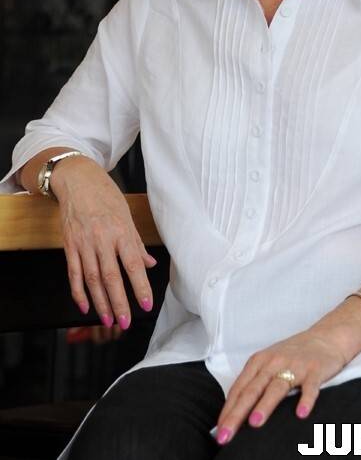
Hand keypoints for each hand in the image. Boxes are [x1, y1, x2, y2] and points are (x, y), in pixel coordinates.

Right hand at [52, 156, 156, 328]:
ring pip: (91, 279)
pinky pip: (73, 273)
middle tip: (126, 322)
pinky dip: (78, 292)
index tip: (146, 304)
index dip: (140, 286)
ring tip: (108, 320)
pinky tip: (85, 306)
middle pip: (111, 277)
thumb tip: (149, 264)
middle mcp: (101, 239)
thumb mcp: (126, 215)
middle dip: (119, 302)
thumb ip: (136, 243)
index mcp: (120, 231)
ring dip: (100, 302)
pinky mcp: (69, 245)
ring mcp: (83, 243)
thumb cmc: (105, 196)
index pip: (132, 264)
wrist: (77, 180)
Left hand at [214, 329, 346, 444]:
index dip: (228, 410)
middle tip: (226, 434)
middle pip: (252, 390)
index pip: (239, 389)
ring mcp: (295, 366)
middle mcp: (274, 362)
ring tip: (254, 423)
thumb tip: (234, 412)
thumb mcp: (269, 363)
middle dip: (237, 413)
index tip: (219, 431)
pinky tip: (301, 413)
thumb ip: (254, 383)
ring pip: (277, 387)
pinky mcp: (315, 370)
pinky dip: (306, 400)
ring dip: (265, 405)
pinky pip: (310, 387)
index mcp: (259, 361)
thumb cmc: (292, 355)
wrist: (325, 337)